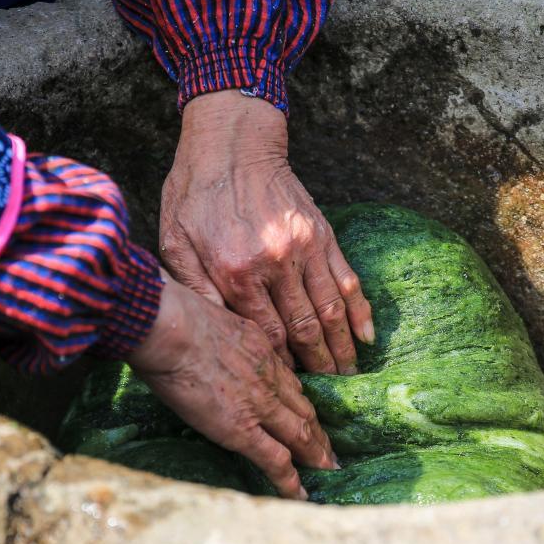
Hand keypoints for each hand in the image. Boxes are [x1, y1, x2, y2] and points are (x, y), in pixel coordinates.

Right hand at [127, 274, 338, 498]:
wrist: (170, 329)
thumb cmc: (175, 316)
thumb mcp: (212, 314)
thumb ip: (221, 334)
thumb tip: (208, 338)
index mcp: (261, 348)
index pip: (289, 380)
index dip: (300, 400)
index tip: (308, 411)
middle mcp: (269, 377)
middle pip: (303, 408)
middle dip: (319, 430)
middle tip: (330, 447)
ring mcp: (260, 405)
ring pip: (300, 433)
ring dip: (316, 453)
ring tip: (327, 468)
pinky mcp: (243, 430)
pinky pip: (274, 459)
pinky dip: (290, 480)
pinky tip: (300, 493)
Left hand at [159, 90, 373, 375]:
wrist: (231, 142)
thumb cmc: (195, 194)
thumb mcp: (175, 243)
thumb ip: (195, 290)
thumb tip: (215, 336)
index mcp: (235, 272)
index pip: (265, 337)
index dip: (280, 369)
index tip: (289, 393)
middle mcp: (275, 264)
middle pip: (304, 332)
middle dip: (319, 371)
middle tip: (330, 402)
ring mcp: (304, 248)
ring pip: (331, 312)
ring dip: (343, 350)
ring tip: (350, 379)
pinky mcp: (322, 234)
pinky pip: (347, 280)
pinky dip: (360, 312)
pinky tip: (367, 338)